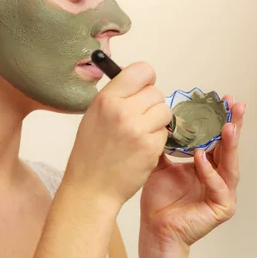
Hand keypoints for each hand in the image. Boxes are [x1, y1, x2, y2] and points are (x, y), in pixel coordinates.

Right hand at [63, 63, 171, 207]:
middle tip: (139, 117)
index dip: (146, 80)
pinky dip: (157, 139)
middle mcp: (122, 110)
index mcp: (106, 99)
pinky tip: (141, 148)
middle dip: (152, 104)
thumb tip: (139, 82)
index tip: (142, 89)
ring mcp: (138, 130)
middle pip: (156, 92)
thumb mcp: (94, 115)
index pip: (142, 70)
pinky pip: (165, 133)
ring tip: (141, 133)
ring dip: (158, 121)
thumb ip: (116, 96)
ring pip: (165, 111)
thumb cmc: (91, 152)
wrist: (91, 187)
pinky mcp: (151, 147)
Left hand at [139, 96, 245, 249]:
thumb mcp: (160, 163)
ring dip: (228, 144)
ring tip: (227, 126)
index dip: (220, 119)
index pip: (217, 138)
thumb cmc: (159, 199)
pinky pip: (218, 186)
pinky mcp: (221, 207)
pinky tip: (201, 158)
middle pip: (229, 147)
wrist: (154, 226)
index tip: (223, 100)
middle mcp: (218, 176)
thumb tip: (163, 119)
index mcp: (206, 164)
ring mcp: (222, 192)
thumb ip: (166, 144)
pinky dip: (209, 171)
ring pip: (230, 164)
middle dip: (233, 125)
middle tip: (235, 106)